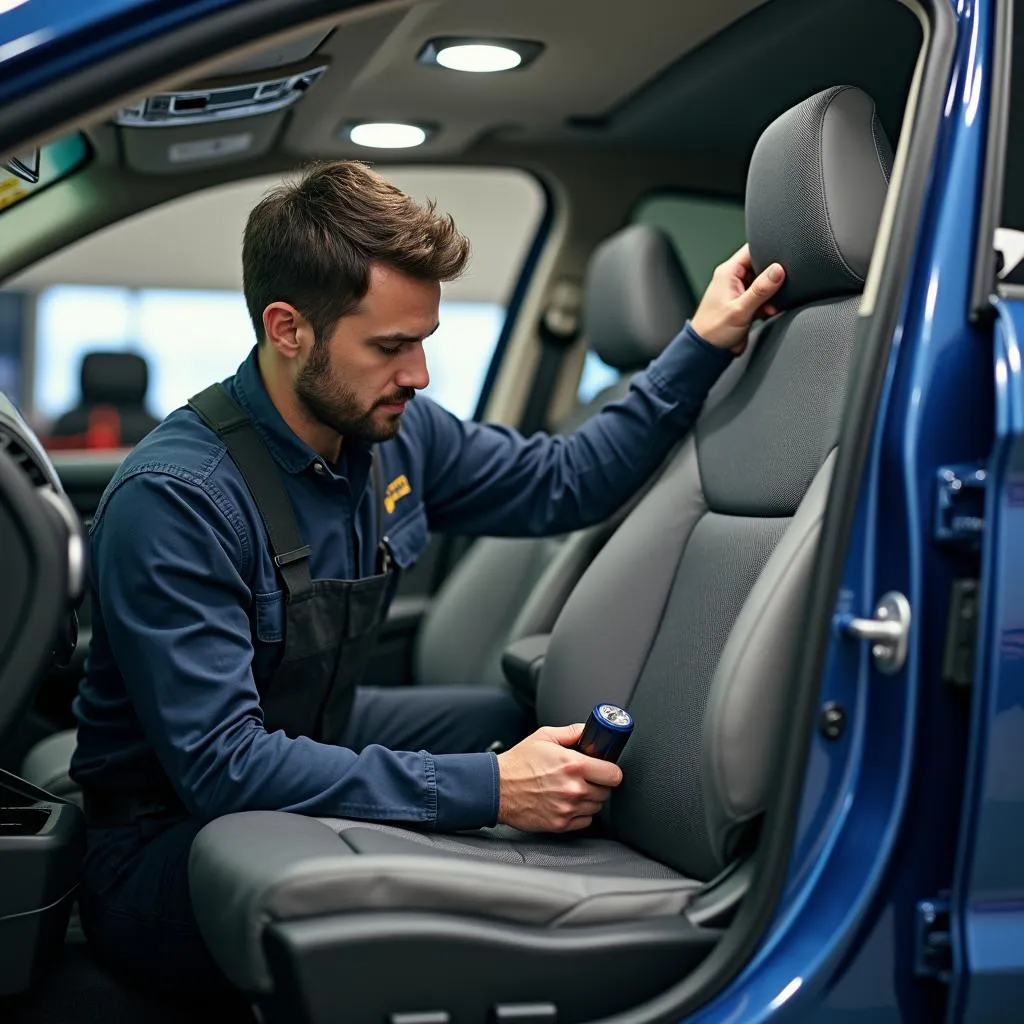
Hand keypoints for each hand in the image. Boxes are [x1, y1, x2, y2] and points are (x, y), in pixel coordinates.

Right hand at [496, 723, 622, 831]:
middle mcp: (574, 788)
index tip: (606, 770)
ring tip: (573, 789)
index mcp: (574, 764)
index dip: (611, 771)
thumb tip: (589, 731)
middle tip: (586, 778)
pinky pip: (585, 821)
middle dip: (599, 784)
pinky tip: (567, 802)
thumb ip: (572, 732)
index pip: (614, 774)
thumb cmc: (519, 762)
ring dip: (590, 799)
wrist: (497, 787)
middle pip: (606, 791)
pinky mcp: (561, 824)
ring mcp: (568, 808)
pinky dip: (580, 814)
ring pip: (596, 807)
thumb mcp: (544, 736)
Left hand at [690, 244, 784, 355]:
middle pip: (761, 266)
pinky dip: (768, 304)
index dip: (769, 251)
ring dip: (771, 294)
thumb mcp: (740, 309)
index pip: (752, 250)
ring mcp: (739, 291)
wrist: (707, 350)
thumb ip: (760, 290)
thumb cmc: (714, 330)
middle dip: (773, 278)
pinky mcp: (744, 303)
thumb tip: (778, 270)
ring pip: (763, 284)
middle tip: (778, 289)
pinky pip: (762, 297)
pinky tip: (769, 312)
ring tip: (771, 305)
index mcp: (728, 272)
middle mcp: (733, 278)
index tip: (783, 261)